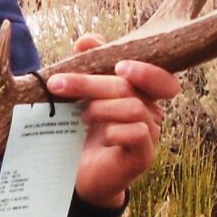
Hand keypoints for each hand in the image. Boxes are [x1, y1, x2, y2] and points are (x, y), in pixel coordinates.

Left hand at [45, 34, 180, 209]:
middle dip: (91, 83)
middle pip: (130, 87)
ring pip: (135, 108)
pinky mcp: (144, 155)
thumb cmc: (82, 133)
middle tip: (58, 84)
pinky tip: (101, 137)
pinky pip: (137, 134)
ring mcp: (150, 134)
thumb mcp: (80, 97)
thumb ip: (88, 66)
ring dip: (101, 107)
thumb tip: (88, 40)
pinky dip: (115, 131)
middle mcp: (150, 110)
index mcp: (139, 93)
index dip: (145, 69)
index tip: (118, 66)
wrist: (80, 177)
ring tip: (81, 116)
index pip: (158, 74)